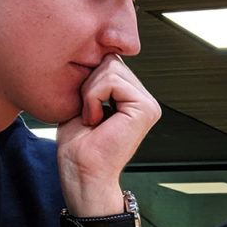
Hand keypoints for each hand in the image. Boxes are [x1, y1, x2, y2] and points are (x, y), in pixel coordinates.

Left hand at [56, 55, 160, 219]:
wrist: (82, 174)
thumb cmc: (77, 146)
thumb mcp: (82, 102)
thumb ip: (93, 79)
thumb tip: (96, 52)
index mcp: (133, 99)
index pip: (109, 63)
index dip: (88, 79)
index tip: (84, 109)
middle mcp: (145, 100)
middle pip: (111, 61)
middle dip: (89, 83)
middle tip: (87, 114)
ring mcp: (149, 104)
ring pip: (111, 68)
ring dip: (89, 92)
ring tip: (91, 118)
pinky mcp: (146, 108)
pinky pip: (112, 80)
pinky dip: (93, 97)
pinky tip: (95, 119)